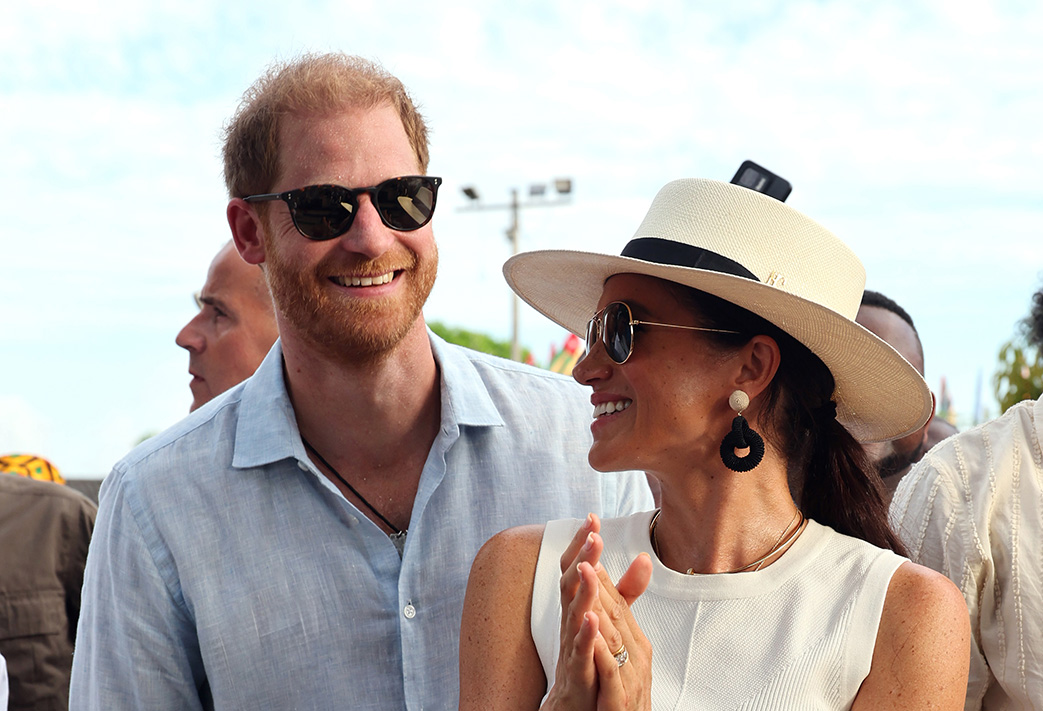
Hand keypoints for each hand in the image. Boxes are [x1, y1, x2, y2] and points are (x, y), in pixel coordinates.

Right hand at [542, 514, 652, 710]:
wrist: (576, 708)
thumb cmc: (590, 662)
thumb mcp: (609, 619)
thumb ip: (625, 591)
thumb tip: (643, 558)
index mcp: (579, 609)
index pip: (577, 569)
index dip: (583, 545)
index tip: (592, 518)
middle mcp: (571, 623)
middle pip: (572, 583)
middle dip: (581, 556)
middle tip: (592, 533)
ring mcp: (571, 648)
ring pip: (573, 614)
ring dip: (582, 589)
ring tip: (588, 566)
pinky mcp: (577, 675)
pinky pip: (579, 653)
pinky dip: (584, 635)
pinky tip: (590, 619)